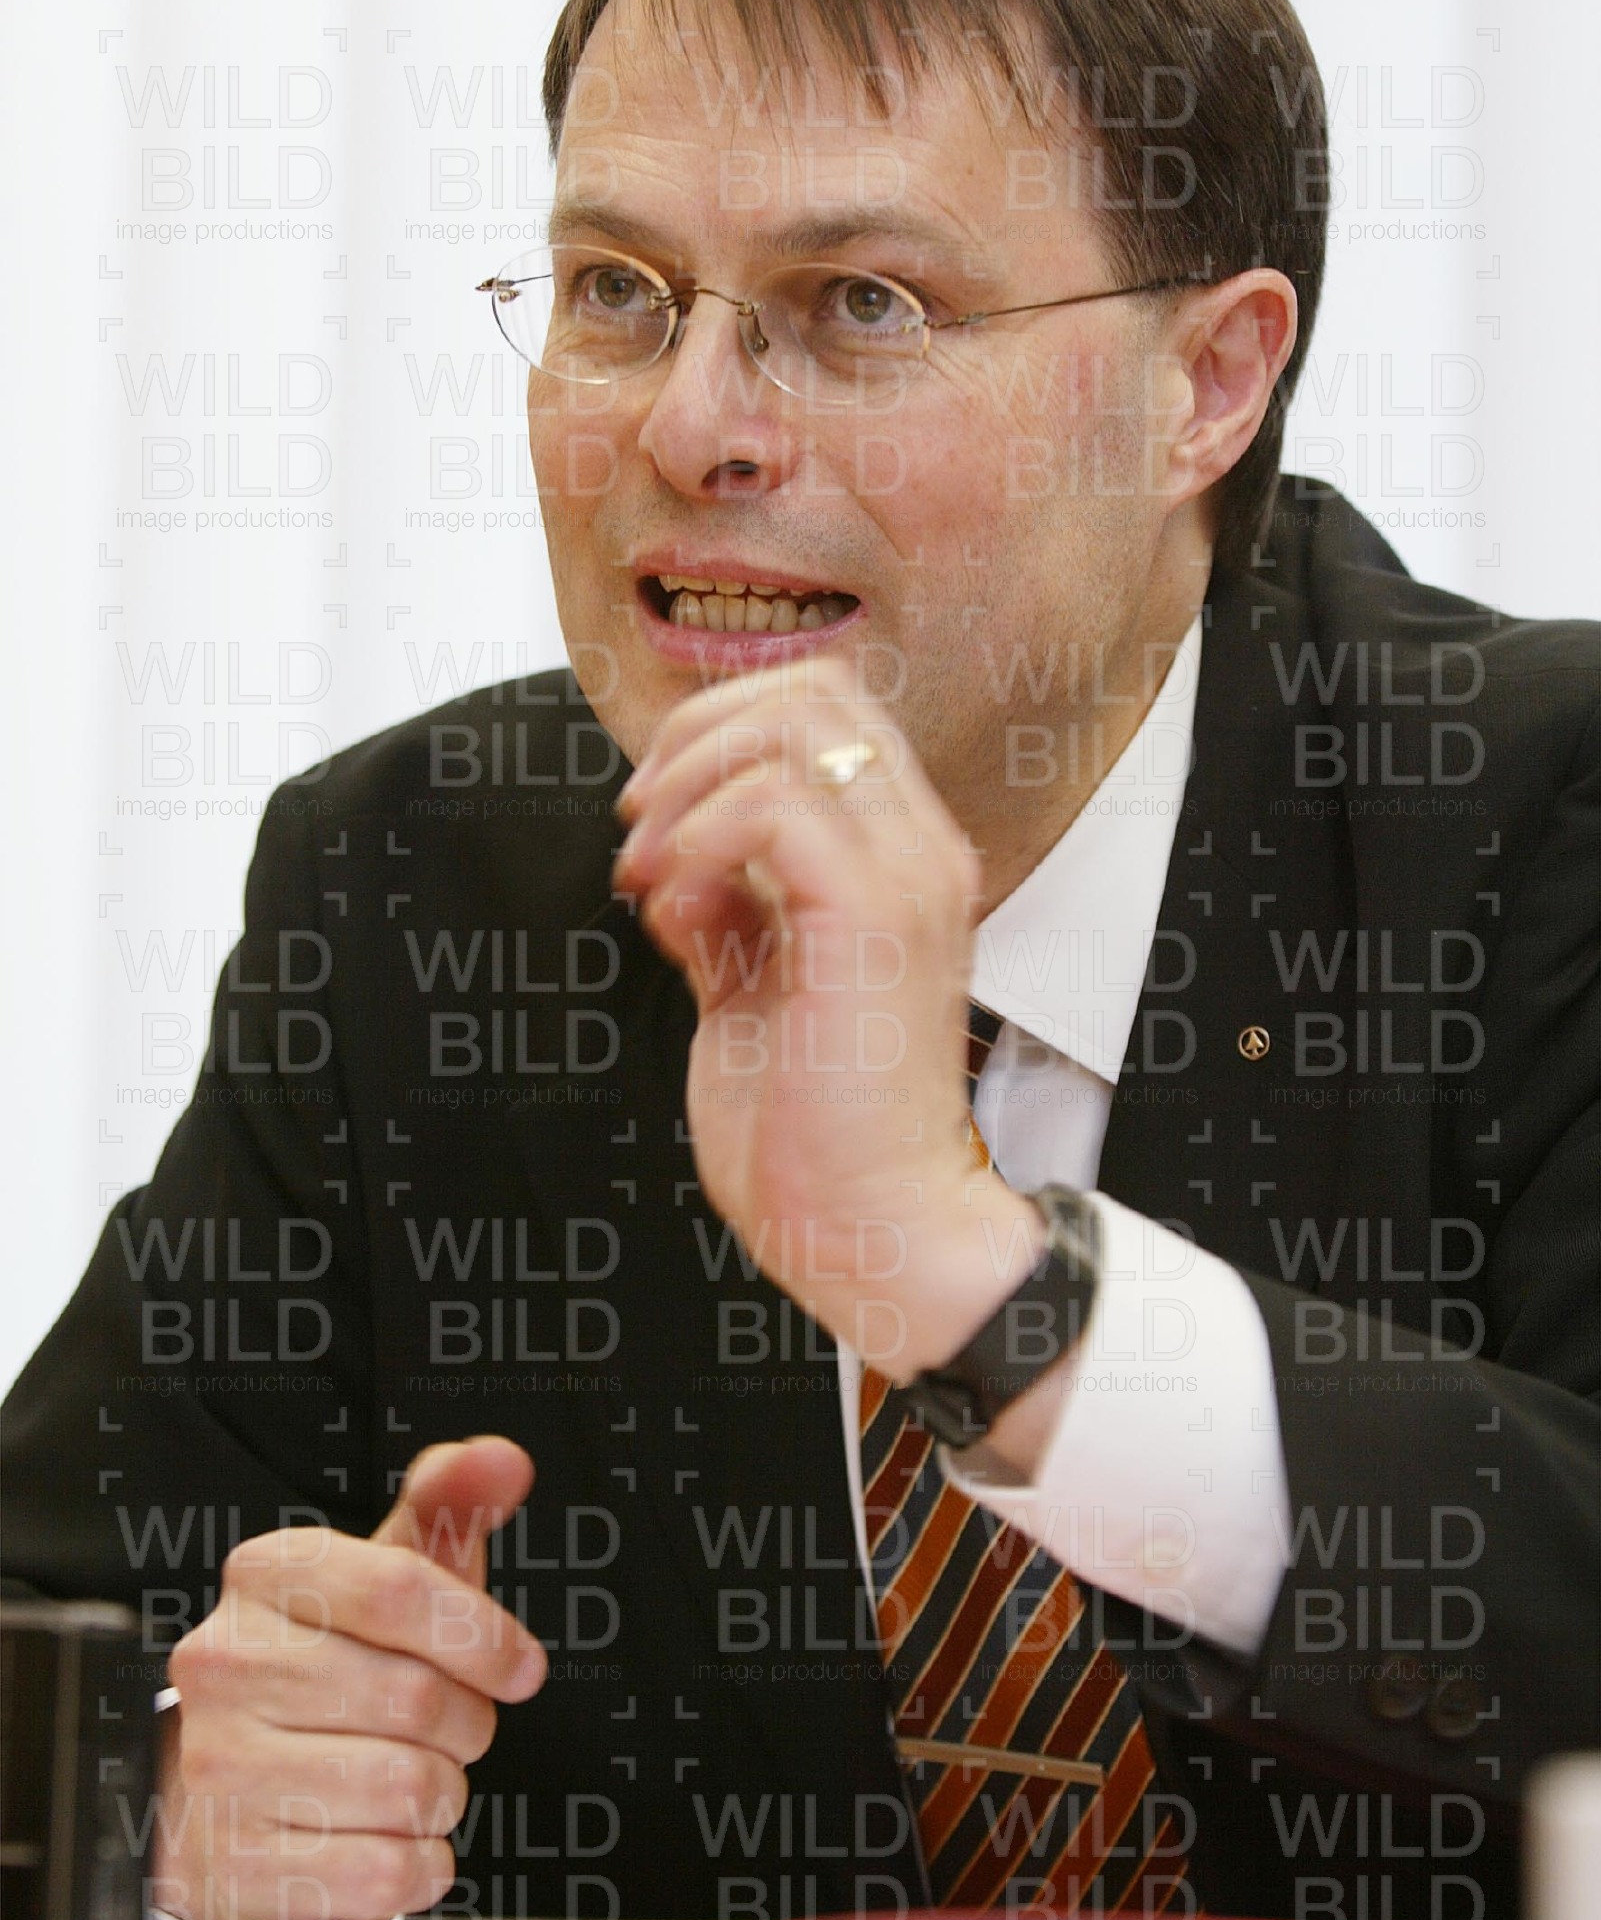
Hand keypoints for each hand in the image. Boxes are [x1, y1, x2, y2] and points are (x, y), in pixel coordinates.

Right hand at [153, 1436, 542, 1919]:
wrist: (227, 1793)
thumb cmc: (329, 1667)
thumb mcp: (387, 1575)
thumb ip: (447, 1506)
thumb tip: (502, 1459)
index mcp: (266, 1576)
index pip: (399, 1587)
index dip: (483, 1634)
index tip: (519, 1665)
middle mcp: (226, 1665)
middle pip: (417, 1698)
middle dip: (466, 1724)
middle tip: (448, 1729)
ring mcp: (219, 1768)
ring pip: (408, 1788)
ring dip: (441, 1796)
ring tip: (409, 1778)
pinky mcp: (233, 1867)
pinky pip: (386, 1873)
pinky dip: (416, 1864)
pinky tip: (385, 1838)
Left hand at [612, 655, 1043, 1379]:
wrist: (872, 1229)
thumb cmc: (815, 1132)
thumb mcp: (750, 990)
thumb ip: (727, 911)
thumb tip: (673, 861)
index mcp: (899, 861)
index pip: (826, 708)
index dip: (719, 731)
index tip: (653, 818)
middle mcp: (919, 852)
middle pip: (814, 690)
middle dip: (695, 737)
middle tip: (641, 828)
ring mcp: (904, 880)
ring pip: (793, 728)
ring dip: (687, 788)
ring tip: (651, 877)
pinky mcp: (870, 920)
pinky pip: (772, 809)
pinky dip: (697, 843)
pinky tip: (675, 914)